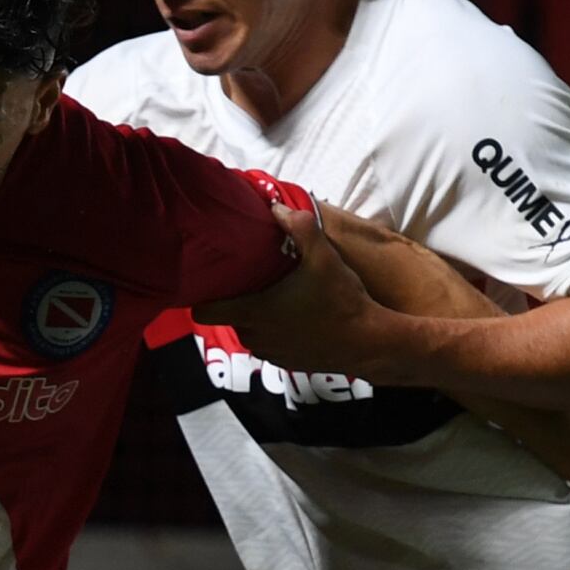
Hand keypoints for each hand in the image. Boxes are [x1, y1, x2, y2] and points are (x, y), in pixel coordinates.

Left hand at [195, 200, 399, 373]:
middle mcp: (255, 336)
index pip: (203, 312)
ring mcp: (269, 352)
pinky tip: (292, 316)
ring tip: (272, 295)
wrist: (369, 342)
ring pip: (248, 331)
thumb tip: (276, 207)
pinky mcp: (285, 362)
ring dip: (255, 316)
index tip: (207, 281)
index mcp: (254, 312)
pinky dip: (272, 331)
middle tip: (249, 279)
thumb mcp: (323, 256)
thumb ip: (299, 227)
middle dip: (234, 300)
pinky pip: (267, 343)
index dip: (200, 297)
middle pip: (228, 317)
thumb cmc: (342, 299)